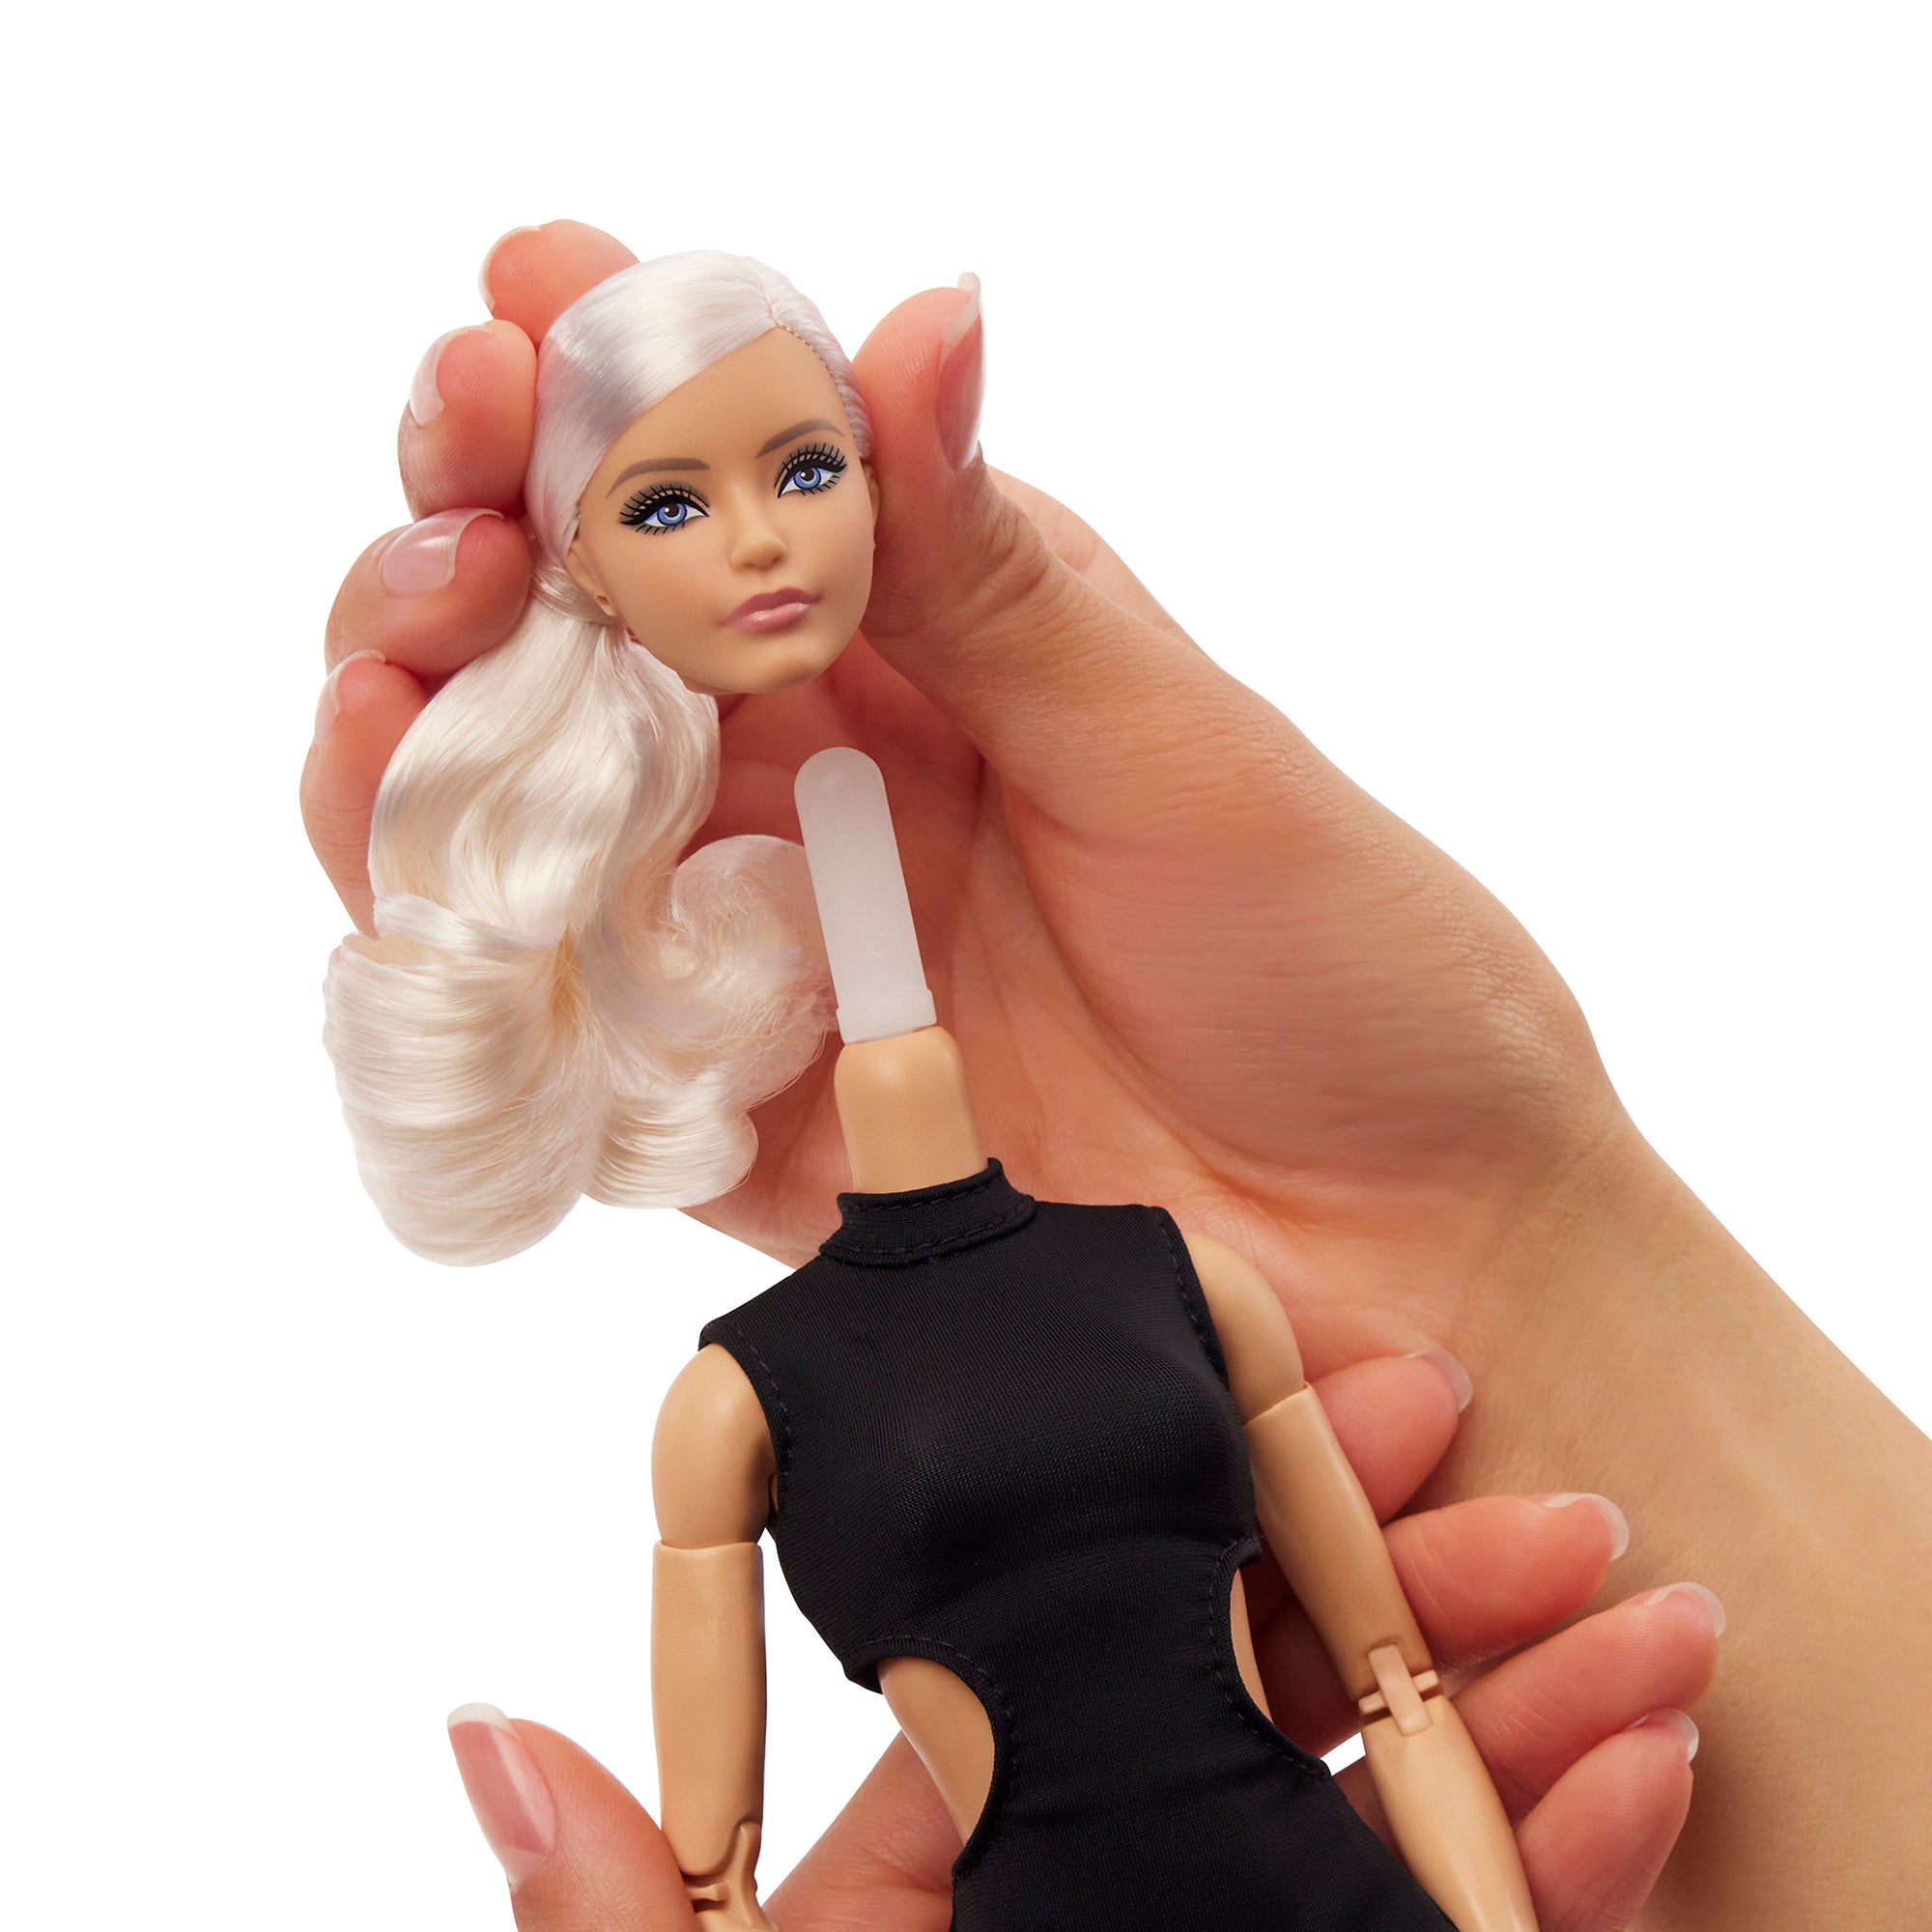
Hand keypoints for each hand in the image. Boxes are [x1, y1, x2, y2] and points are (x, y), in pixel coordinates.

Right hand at [301, 219, 1621, 1355]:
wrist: (1407, 1234)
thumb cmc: (1338, 961)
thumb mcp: (1167, 742)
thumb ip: (993, 566)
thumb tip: (917, 315)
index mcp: (928, 654)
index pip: (724, 492)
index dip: (607, 390)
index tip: (525, 297)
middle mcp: (821, 791)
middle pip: (582, 647)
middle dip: (478, 541)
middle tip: (447, 475)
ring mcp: (768, 954)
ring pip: (531, 827)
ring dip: (425, 739)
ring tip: (388, 669)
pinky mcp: (747, 1124)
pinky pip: (564, 1049)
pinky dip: (462, 970)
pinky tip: (415, 882)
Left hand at [445, 1354, 1715, 1931]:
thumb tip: (487, 1732)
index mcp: (951, 1880)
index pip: (1098, 1659)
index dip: (1226, 1532)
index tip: (1338, 1413)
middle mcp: (1098, 1898)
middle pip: (1274, 1716)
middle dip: (1420, 1601)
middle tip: (1539, 1507)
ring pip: (1393, 1826)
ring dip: (1527, 1720)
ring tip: (1631, 1616)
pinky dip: (1560, 1873)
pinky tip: (1633, 1776)